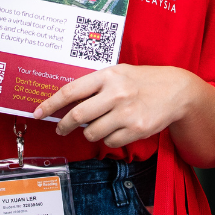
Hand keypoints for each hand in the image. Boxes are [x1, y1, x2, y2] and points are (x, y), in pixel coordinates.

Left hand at [32, 65, 205, 148]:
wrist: (176, 90)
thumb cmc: (142, 80)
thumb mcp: (118, 73)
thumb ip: (94, 84)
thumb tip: (66, 102)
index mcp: (107, 76)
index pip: (71, 91)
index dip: (51, 104)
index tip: (38, 113)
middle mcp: (116, 93)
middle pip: (77, 116)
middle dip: (63, 126)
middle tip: (60, 129)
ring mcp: (126, 113)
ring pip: (92, 133)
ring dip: (89, 133)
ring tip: (97, 125)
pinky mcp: (136, 129)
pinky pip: (110, 142)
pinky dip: (108, 139)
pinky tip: (117, 129)